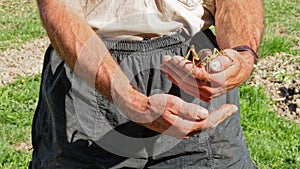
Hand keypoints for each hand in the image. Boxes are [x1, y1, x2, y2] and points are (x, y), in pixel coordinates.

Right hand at [116, 92, 236, 138]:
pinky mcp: (176, 128)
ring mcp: (180, 132)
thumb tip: (205, 114)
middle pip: (206, 125)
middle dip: (220, 117)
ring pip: (200, 126)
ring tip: (222, 112)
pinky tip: (204, 115)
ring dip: (212, 119)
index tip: (232, 107)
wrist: (139, 111)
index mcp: (184, 126)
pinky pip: (193, 126)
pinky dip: (202, 120)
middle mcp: (184, 132)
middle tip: (231, 108)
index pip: (208, 122)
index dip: (222, 115)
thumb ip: (189, 110)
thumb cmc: (153, 105)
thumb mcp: (171, 104)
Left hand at [160, 49, 254, 101]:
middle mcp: (211, 91)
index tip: (174, 58)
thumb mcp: (231, 58)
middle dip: (175, 69)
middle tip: (165, 59)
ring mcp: (206, 94)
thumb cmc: (234, 61)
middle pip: (187, 80)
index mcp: (218, 81)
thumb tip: (214, 66)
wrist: (239, 72)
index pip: (195, 74)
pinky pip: (187, 88)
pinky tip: (169, 74)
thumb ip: (222, 61)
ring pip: (185, 85)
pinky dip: (176, 80)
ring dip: (173, 74)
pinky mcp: (202, 94)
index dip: (183, 66)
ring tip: (164, 64)